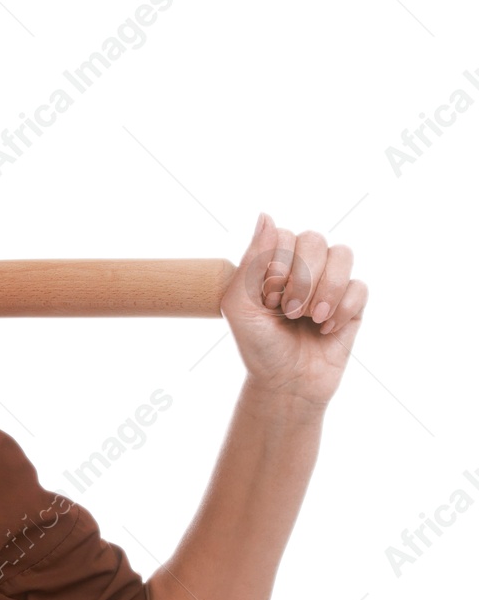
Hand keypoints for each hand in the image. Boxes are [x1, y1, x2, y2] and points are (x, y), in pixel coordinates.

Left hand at [221, 212, 368, 409]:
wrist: (285, 384)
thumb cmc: (258, 345)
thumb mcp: (239, 305)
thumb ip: (251, 260)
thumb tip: (265, 215)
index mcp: (274, 262)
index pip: (285, 235)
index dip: (278, 265)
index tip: (267, 298)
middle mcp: (304, 266)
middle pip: (315, 239)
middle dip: (301, 279)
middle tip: (288, 311)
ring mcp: (331, 282)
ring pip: (343, 254)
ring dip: (324, 290)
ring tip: (309, 319)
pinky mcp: (353, 303)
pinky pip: (360, 287)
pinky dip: (341, 309)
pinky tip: (325, 329)